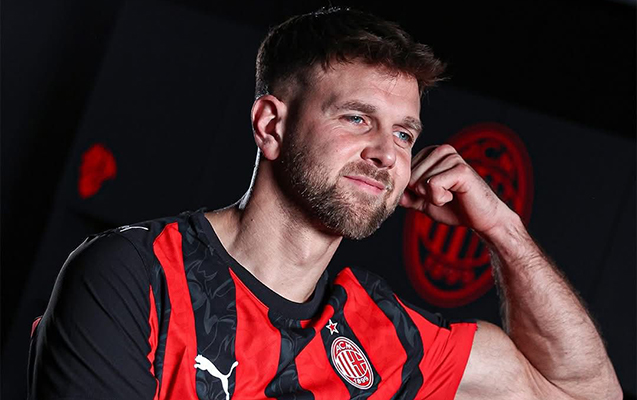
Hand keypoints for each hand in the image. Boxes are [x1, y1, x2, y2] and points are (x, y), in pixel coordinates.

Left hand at [399, 144, 515, 233]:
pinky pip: (433, 186)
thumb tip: (389, 189)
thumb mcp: (424, 201)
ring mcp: (452, 157)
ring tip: (451, 194)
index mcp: (430, 154)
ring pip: (421, 182)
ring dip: (433, 197)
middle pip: (411, 177)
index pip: (405, 174)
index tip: (435, 192)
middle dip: (424, 194)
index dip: (416, 191)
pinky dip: (440, 198)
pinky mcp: (460, 169)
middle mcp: (441, 150)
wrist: (480, 218)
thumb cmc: (454, 208)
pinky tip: (455, 195)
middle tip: (445, 194)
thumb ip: (407, 195)